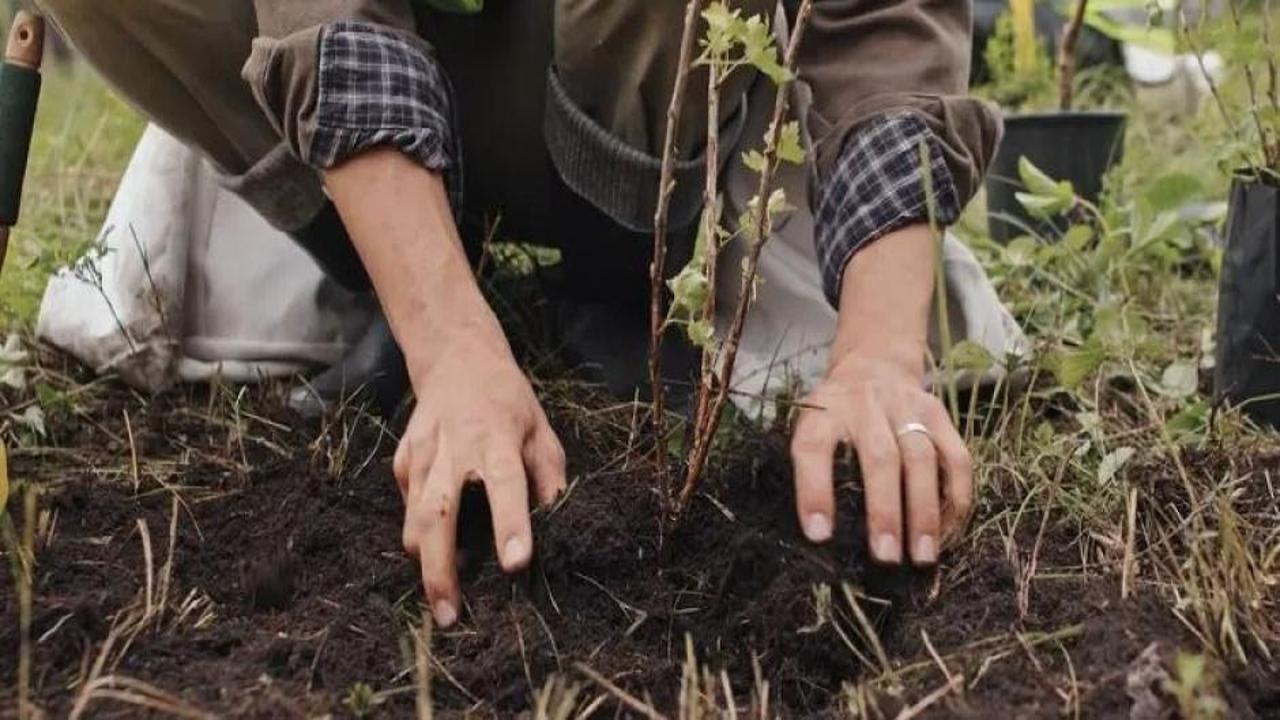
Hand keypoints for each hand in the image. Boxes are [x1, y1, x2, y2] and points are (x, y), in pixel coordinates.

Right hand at [393, 328, 566, 627]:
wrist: (456, 359)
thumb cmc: (508, 401)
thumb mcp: (541, 430)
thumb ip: (549, 475)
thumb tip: (559, 522)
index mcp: (497, 437)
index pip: (505, 484)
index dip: (511, 526)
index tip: (515, 565)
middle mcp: (454, 446)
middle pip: (440, 512)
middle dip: (442, 567)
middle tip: (451, 614)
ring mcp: (422, 452)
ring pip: (415, 515)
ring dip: (425, 562)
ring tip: (441, 603)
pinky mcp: (403, 459)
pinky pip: (407, 506)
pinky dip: (417, 533)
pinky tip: (432, 551)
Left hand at [790, 353, 972, 565]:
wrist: (874, 364)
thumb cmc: (837, 414)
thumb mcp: (811, 427)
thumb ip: (813, 468)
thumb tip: (823, 534)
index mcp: (824, 412)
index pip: (813, 448)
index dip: (814, 492)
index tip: (819, 535)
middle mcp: (866, 404)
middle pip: (879, 457)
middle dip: (885, 511)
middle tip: (886, 556)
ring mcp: (907, 406)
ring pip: (922, 458)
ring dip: (924, 511)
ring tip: (923, 554)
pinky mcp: (940, 414)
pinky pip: (957, 457)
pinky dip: (956, 496)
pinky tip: (949, 531)